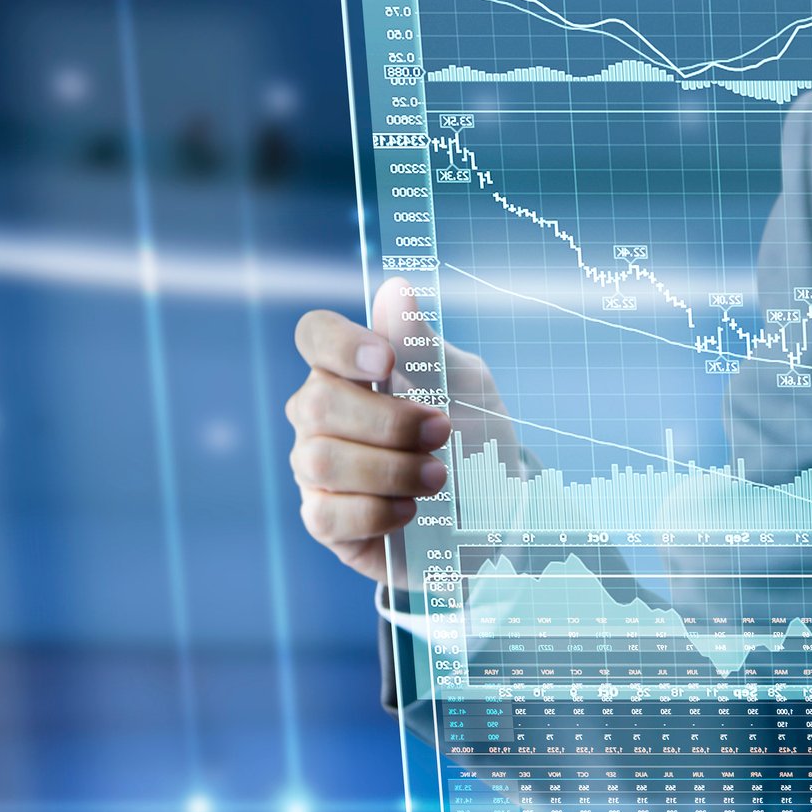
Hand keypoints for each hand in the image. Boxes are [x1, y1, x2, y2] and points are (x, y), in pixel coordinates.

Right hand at [287, 277, 516, 586]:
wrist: (497, 510)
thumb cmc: (474, 436)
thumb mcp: (464, 385)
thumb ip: (425, 345)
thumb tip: (395, 290)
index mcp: (349, 370)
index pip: (314, 335)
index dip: (340, 344)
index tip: (386, 360)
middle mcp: (320, 415)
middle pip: (318, 403)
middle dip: (388, 422)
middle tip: (442, 432)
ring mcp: (315, 468)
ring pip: (320, 461)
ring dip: (390, 470)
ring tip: (439, 478)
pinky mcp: (324, 521)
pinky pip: (325, 515)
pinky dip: (375, 512)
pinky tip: (410, 510)